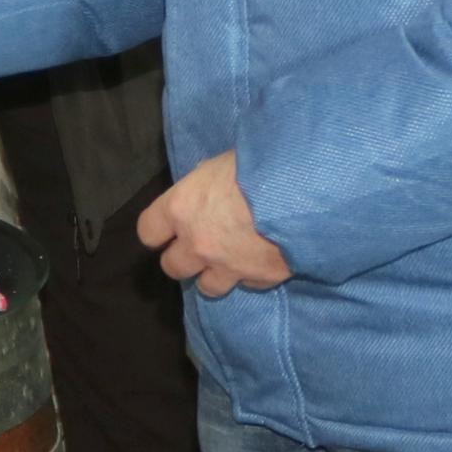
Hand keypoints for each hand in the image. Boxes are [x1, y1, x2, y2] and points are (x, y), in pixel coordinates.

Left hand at [137, 153, 289, 296]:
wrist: (303, 191)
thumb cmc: (259, 164)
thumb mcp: (222, 164)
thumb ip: (206, 184)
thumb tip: (206, 188)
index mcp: (181, 208)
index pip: (148, 231)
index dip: (158, 232)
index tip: (168, 230)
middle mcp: (197, 243)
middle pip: (172, 267)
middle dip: (183, 258)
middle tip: (200, 246)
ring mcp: (226, 266)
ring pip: (207, 287)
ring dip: (215, 275)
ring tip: (230, 260)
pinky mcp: (258, 278)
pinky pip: (248, 284)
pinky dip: (252, 275)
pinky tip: (263, 258)